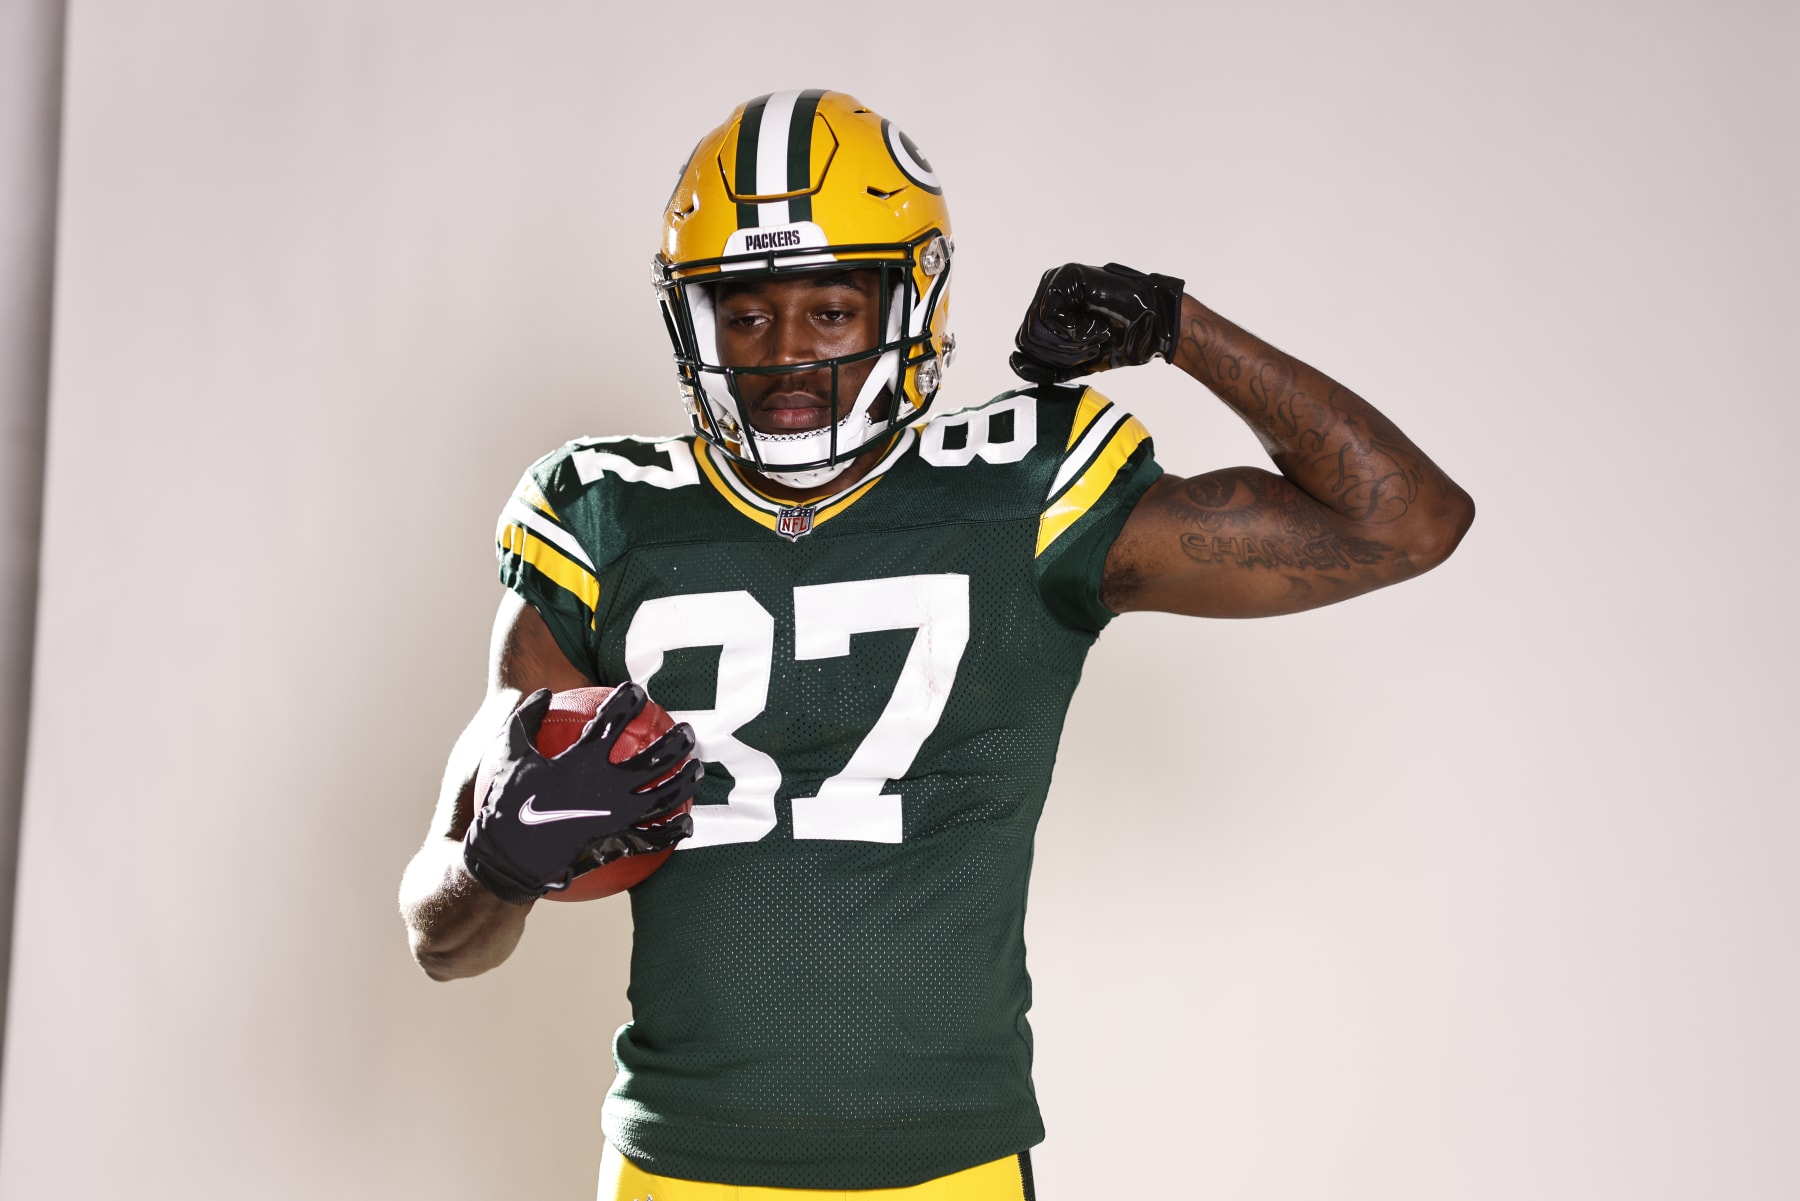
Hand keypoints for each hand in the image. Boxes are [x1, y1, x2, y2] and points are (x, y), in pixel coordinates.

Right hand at [462, 684, 700, 903]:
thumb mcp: (508, 755)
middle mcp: (607, 786)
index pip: (613, 721)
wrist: (510, 858)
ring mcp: (617, 816)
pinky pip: (654, 837)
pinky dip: (674, 830)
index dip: (627, 701)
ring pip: (665, 796)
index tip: (637, 691)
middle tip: (687, 730)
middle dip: (675, 742)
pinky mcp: (618, 842)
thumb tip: (543, 691)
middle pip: (654, 759)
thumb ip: (525, 719)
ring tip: (698, 767)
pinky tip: (688, 822)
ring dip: (685, 780)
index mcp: (583, 761)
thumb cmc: (506, 804)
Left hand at [1009, 262, 1185, 383]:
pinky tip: (1095, 325)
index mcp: (1046, 309)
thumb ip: (1043, 367)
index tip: (1085, 354)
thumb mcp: (1074, 363)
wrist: (1152, 328)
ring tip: (1095, 336)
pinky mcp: (1065, 277)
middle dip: (1061, 353)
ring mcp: (1054, 281)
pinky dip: (1073, 332)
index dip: (1054, 359)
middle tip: (1092, 346)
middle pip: (1027, 338)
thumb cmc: (1118, 341)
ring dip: (1069, 344)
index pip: (1025, 343)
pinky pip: (1047, 316)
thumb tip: (1012, 360)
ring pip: (1035, 328)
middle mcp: (1046, 293)